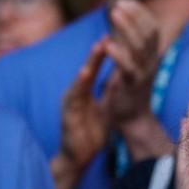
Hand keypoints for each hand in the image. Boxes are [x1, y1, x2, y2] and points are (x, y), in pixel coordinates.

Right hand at [59, 41, 109, 170]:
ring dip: (90, 62)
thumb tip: (121, 76)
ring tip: (99, 46)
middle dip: (98, 50)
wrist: (79, 157)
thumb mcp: (103, 107)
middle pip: (88, 67)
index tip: (118, 35)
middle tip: (109, 31)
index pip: (96, 67)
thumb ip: (108, 90)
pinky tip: (85, 73)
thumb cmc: (91, 131)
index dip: (107, 52)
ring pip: (81, 78)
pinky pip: (74, 97)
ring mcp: (71, 103)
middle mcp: (76, 92)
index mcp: (85, 90)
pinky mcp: (67, 114)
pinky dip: (79, 84)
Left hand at [101, 0, 159, 126]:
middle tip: (118, 4)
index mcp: (151, 55)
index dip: (140, 12)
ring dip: (127, 28)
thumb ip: (129, 41)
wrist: (133, 118)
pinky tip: (108, 44)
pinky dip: (119, 54)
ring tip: (113, 13)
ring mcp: (144, 74)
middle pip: (148, 33)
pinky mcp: (133, 86)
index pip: (152, 27)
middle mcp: (151, 62)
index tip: (125, 0)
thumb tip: (121, 16)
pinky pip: (129, 68)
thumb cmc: (128, 87)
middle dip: (134, 15)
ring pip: (139, 47)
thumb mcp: (132, 60)